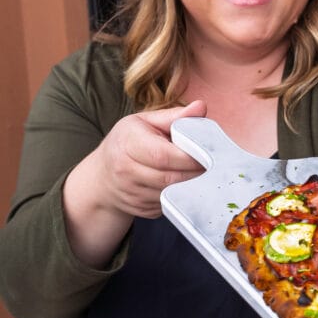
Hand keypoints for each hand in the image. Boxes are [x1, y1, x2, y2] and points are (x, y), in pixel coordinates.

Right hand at [63, 101, 207, 266]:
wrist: (101, 177)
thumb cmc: (128, 142)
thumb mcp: (145, 122)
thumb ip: (175, 116)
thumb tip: (201, 106)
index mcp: (127, 143)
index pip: (164, 155)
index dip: (190, 157)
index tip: (210, 154)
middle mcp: (125, 171)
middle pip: (171, 178)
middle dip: (197, 174)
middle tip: (216, 167)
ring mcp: (131, 194)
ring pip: (173, 194)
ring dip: (193, 187)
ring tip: (207, 176)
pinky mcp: (140, 210)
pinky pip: (169, 205)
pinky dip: (182, 197)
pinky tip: (189, 187)